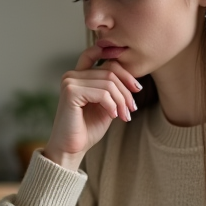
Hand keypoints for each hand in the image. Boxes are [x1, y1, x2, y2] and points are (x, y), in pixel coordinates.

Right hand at [43, 46, 143, 170]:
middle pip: (109, 71)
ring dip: (121, 100)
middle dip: (126, 91)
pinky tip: (114, 116)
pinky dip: (112, 105)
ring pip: (108, 82)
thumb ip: (112, 89)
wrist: (71, 149)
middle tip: (132, 109)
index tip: (136, 87)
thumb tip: (133, 79)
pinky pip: (102, 93)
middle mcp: (72, 75)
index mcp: (78, 75)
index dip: (122, 67)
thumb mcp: (106, 105)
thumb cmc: (87, 129)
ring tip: (125, 115)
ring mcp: (70, 82)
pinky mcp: (71, 92)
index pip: (102, 56)